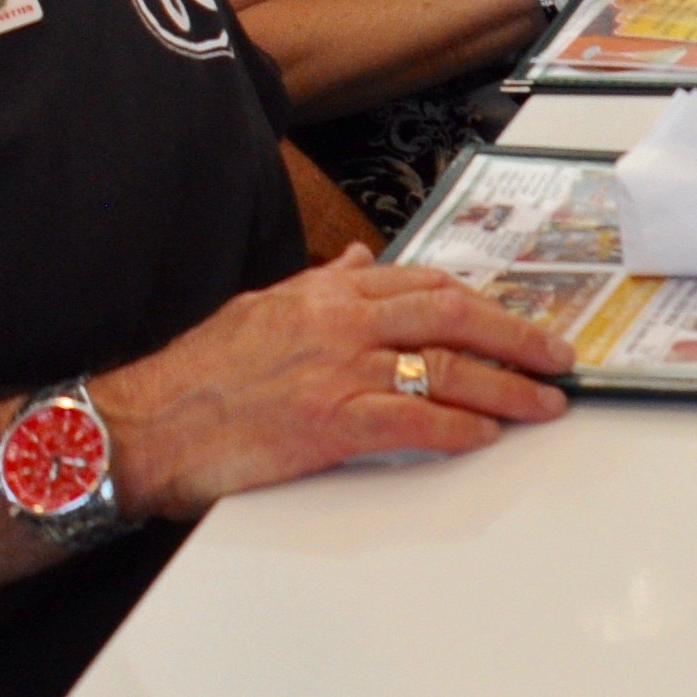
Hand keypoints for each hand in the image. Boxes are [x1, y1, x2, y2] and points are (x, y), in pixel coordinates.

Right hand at [99, 251, 577, 520]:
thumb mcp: (261, 307)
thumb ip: (321, 285)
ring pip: (445, 368)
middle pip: (452, 318)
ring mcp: (337, 371)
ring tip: (542, 401)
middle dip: (515, 336)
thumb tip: (364, 262)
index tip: (514, 317)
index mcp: (325, 293)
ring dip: (505, 386)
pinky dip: (457, 427)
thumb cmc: (194, 373)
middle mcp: (339, 322)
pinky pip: (412, 420)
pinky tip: (485, 434)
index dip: (480, 303)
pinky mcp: (329, 422)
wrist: (141, 422)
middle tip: (556, 355)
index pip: (425, 284)